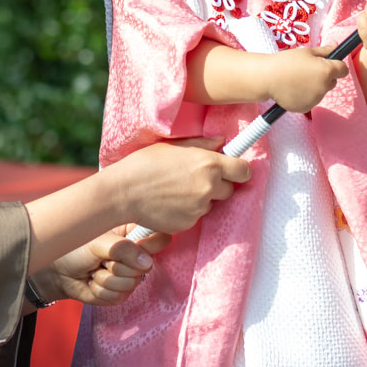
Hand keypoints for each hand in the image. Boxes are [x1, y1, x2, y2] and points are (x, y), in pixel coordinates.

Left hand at [42, 226, 171, 306]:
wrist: (58, 272)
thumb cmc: (76, 249)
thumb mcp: (98, 242)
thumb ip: (123, 249)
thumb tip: (147, 263)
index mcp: (133, 234)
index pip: (160, 238)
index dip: (150, 245)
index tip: (134, 243)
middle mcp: (136, 255)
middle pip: (145, 266)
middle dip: (117, 265)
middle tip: (101, 259)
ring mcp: (129, 276)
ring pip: (130, 283)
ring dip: (105, 278)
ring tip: (95, 269)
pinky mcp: (121, 294)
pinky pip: (118, 296)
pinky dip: (100, 290)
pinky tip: (92, 282)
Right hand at [112, 138, 250, 233]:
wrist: (123, 192)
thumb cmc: (144, 164)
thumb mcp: (173, 146)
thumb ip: (202, 145)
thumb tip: (222, 142)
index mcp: (208, 164)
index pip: (243, 170)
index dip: (239, 169)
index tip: (234, 169)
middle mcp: (208, 187)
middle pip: (229, 189)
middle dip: (218, 184)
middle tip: (196, 178)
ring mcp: (199, 208)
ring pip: (210, 203)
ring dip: (201, 198)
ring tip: (176, 189)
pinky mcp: (188, 224)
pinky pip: (195, 216)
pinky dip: (187, 211)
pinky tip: (169, 202)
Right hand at [265, 45, 348, 112]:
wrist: (268, 78)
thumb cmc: (287, 61)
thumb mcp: (307, 52)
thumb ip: (325, 51)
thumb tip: (337, 46)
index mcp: (327, 71)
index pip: (343, 70)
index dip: (337, 65)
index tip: (327, 63)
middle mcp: (324, 87)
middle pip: (332, 81)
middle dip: (325, 76)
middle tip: (308, 70)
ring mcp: (316, 99)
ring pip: (321, 91)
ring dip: (315, 86)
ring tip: (298, 79)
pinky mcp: (306, 107)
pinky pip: (311, 100)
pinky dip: (306, 96)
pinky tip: (294, 89)